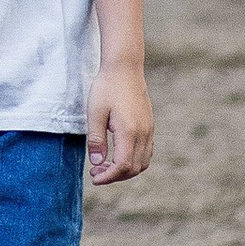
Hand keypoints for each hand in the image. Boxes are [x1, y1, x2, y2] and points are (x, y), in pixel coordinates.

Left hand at [86, 56, 154, 184]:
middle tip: (95, 170)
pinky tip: (118, 154)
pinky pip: (146, 152)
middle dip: (115, 176)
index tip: (94, 178)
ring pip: (143, 162)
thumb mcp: (95, 113)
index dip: (109, 177)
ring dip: (125, 170)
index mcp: (129, 131)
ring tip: (105, 164)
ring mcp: (149, 130)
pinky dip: (134, 160)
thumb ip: (96, 140)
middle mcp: (143, 134)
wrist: (125, 68)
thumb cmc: (107, 88)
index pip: (123, 166)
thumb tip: (97, 163)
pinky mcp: (149, 126)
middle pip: (134, 168)